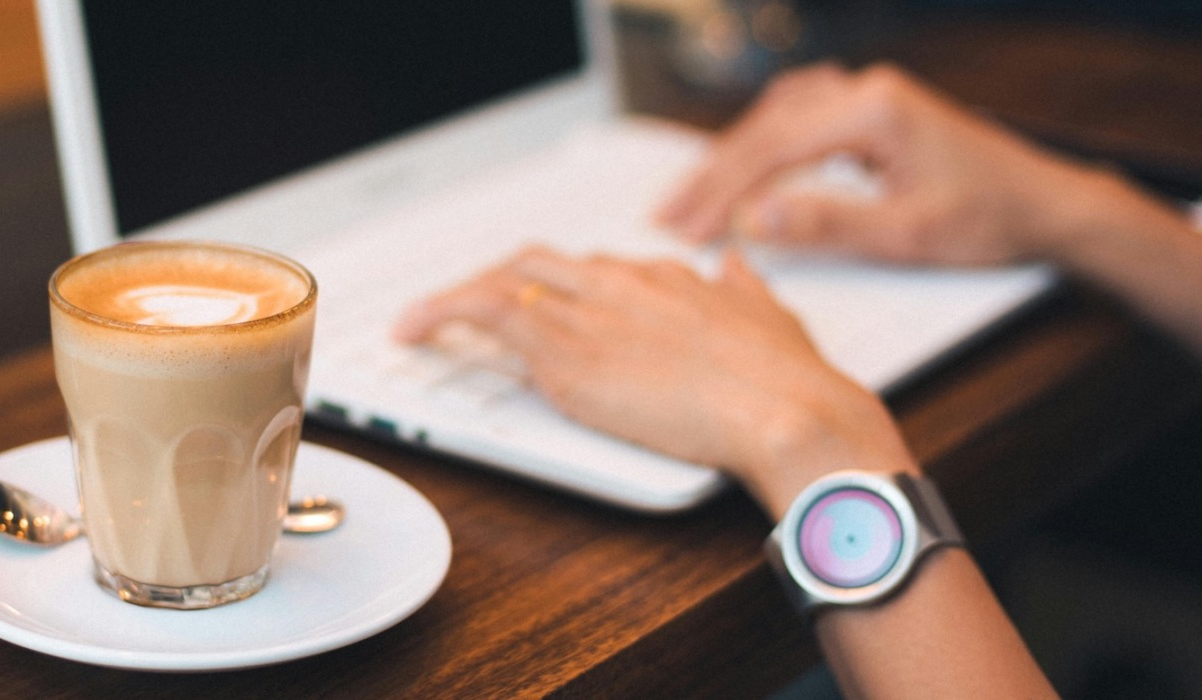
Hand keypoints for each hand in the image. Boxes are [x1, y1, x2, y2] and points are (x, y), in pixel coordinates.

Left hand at [392, 246, 916, 518]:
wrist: (785, 405)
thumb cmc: (788, 380)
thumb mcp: (771, 317)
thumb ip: (744, 290)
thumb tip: (733, 266)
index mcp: (668, 277)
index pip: (594, 268)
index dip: (561, 286)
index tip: (544, 301)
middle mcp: (620, 281)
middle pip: (539, 263)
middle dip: (500, 282)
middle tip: (474, 308)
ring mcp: (587, 311)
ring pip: (502, 279)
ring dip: (459, 299)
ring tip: (423, 321)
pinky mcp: (562, 348)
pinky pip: (482, 311)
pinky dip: (439, 313)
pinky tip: (413, 329)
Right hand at [656, 62, 1134, 265]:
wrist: (1047, 204)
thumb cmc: (989, 220)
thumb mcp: (906, 236)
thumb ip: (825, 224)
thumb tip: (751, 220)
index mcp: (873, 111)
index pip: (772, 148)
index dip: (719, 191)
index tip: (682, 226)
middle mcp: (866, 90)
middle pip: (765, 128)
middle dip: (712, 176)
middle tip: (668, 217)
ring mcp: (870, 94)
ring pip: (776, 118)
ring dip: (732, 157)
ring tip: (693, 196)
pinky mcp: (874, 109)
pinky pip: (799, 116)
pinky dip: (763, 142)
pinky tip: (745, 162)